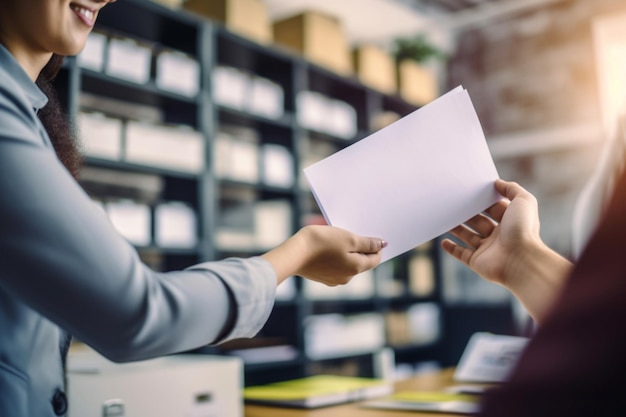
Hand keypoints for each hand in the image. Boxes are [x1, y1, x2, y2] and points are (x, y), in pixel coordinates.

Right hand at [262, 225, 386, 285]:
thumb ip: (367, 243)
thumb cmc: (322, 243)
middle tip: (348, 233)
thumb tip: (382, 245)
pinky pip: (335, 266)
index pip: (375, 259)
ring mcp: (334, 279)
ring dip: (345, 251)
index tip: (367, 234)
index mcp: (356, 268)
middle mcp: (347, 278)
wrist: (293, 253)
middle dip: (358, 248)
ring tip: (335, 238)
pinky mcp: (322, 277)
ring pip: (347, 263)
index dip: (375, 246)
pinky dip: (334, 256)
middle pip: (361, 261)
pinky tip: (325, 247)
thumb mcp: (348, 238)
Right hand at [441, 179, 572, 322]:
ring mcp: (487, 250)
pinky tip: (443, 241)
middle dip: (467, 213)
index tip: (470, 191)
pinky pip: (462, 254)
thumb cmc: (523, 230)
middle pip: (479, 221)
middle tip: (453, 202)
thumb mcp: (524, 201)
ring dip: (456, 228)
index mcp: (511, 222)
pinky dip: (452, 249)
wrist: (520, 260)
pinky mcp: (477, 262)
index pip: (495, 208)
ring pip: (468, 236)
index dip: (484, 200)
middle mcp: (500, 236)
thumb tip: (497, 182)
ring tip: (445, 217)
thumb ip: (511, 189)